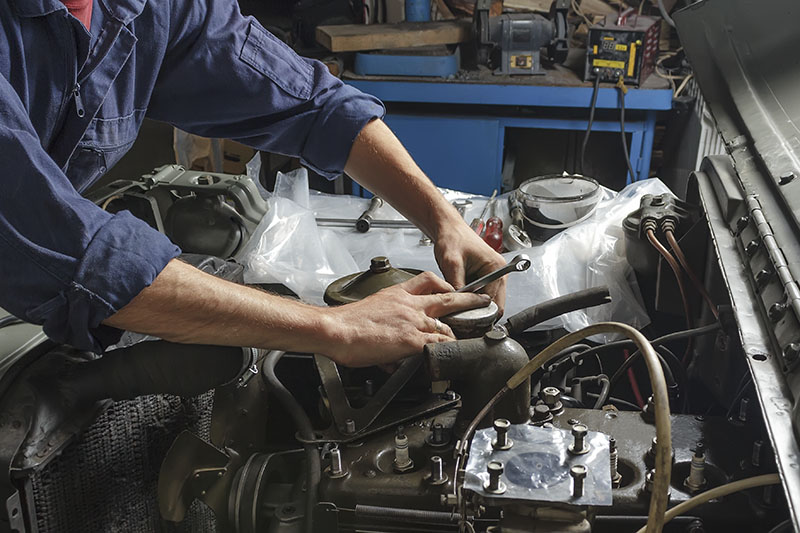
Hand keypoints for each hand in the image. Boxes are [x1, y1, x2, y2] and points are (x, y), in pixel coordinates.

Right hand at [320, 272, 489, 366]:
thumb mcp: (371, 312)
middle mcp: (410, 305)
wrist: (336, 329)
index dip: (443, 285)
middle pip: (448, 298)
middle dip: (468, 299)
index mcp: (398, 295)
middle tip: (482, 301)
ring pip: (447, 326)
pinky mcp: (412, 340)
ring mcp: (413, 322)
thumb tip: (390, 350)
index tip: (452, 289)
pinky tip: (450, 358)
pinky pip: (439, 345)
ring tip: (466, 342)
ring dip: (457, 335)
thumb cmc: (346, 324)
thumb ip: (387, 325)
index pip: (427, 281)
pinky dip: (446, 352)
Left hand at [434, 222, 507, 312]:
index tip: (465, 318)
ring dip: (473, 304)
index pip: (494, 302)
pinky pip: (480, 295)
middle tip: (460, 313)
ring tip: (458, 301)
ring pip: (486, 301)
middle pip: (494, 304)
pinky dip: (471, 298)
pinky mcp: (485, 277)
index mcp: (497, 268)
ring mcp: (493, 276)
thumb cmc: (452, 238)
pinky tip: (460, 295)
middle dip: (477, 311)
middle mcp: (499, 273)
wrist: (448, 228)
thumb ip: (456, 286)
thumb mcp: (451, 263)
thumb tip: (458, 305)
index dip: (479, 312)